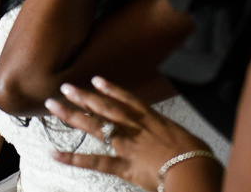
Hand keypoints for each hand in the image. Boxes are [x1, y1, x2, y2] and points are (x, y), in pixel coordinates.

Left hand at [45, 77, 218, 191]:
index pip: (126, 99)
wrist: (194, 169)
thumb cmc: (197, 156)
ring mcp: (126, 144)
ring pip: (95, 126)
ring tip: (54, 106)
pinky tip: (54, 154)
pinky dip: (72, 158)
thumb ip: (172, 135)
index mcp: (152, 119)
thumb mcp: (186, 138)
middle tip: (65, 87)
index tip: (95, 80)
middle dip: (83, 97)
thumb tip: (174, 139)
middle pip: (104, 108)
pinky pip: (93, 161)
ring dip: (72, 115)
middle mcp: (135, 127)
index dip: (110, 89)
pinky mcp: (123, 165)